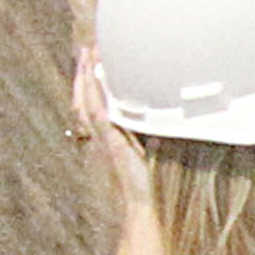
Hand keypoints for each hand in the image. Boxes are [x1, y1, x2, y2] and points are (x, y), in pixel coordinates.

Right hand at [75, 50, 156, 207]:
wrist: (144, 203)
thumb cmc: (150, 180)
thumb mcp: (152, 149)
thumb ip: (154, 131)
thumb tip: (171, 113)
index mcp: (110, 135)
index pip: (94, 104)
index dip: (90, 83)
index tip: (92, 62)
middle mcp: (102, 135)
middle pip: (84, 98)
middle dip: (83, 73)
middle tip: (86, 50)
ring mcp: (104, 138)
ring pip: (86, 102)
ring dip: (85, 78)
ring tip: (88, 55)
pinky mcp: (111, 141)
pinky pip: (96, 113)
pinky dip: (93, 93)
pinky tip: (92, 76)